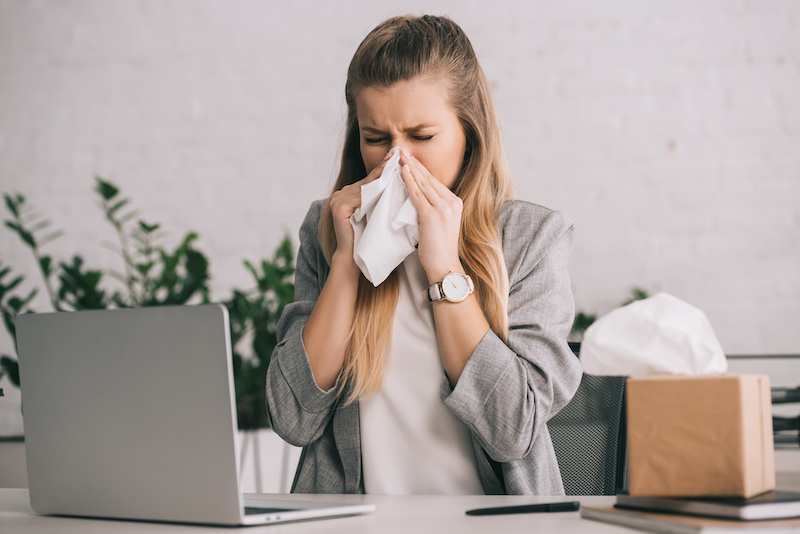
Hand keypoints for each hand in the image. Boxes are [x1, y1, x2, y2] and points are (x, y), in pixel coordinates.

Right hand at [328, 150, 391, 266]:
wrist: (354, 259)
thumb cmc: (368, 239)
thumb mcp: (375, 213)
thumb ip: (379, 198)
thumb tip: (399, 181)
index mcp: (347, 194)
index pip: (369, 180)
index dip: (383, 169)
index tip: (397, 157)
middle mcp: (340, 194)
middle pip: (367, 181)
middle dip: (383, 169)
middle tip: (397, 154)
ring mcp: (337, 200)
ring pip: (364, 187)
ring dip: (380, 177)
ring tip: (395, 166)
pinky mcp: (338, 208)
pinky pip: (360, 196)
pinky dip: (374, 190)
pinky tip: (386, 183)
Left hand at [399, 148, 463, 282]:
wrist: (444, 265)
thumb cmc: (438, 249)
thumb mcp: (438, 224)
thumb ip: (431, 209)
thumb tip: (416, 198)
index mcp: (454, 203)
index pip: (434, 182)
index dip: (420, 169)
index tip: (409, 158)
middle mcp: (451, 202)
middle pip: (429, 178)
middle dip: (414, 163)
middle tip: (401, 150)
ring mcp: (443, 208)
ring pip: (423, 183)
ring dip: (410, 168)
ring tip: (399, 156)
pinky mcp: (432, 214)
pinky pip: (418, 194)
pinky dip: (409, 181)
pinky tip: (402, 171)